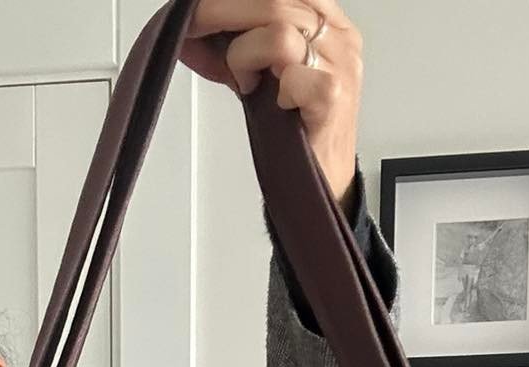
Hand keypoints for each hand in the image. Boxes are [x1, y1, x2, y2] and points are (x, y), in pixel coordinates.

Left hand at [180, 0, 362, 208]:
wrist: (322, 186)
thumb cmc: (296, 134)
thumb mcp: (263, 78)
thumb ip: (236, 49)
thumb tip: (188, 33)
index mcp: (327, 22)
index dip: (237, 0)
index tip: (199, 8)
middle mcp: (338, 37)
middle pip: (275, 1)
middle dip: (221, 12)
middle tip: (191, 27)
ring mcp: (340, 64)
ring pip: (278, 31)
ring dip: (245, 57)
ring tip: (248, 83)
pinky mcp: (333, 95)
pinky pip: (290, 73)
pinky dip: (271, 89)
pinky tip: (275, 104)